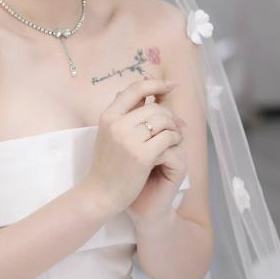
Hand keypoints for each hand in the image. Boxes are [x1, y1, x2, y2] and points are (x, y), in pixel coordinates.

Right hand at [82, 78, 184, 219]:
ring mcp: (129, 140)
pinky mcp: (142, 155)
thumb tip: (145, 94)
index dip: (156, 84)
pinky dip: (176, 139)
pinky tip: (175, 145)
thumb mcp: (109, 134)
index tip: (171, 85)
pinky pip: (168, 138)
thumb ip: (125, 113)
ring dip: (175, 127)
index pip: (135, 90)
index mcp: (108, 116)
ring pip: (163, 121)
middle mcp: (117, 124)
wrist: (100, 194)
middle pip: (154, 107)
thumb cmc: (107, 165)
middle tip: (178, 125)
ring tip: (176, 136)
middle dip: (170, 114)